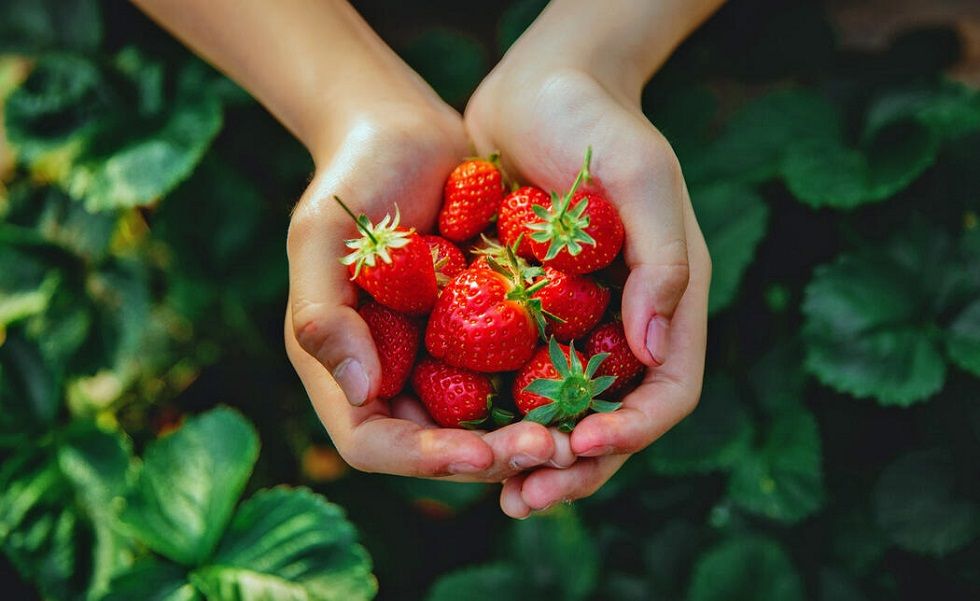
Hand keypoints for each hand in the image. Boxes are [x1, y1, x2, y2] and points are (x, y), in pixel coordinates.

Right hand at [285, 100, 573, 481]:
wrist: (405, 132)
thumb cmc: (353, 177)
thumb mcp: (323, 237)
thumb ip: (322, 314)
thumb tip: (358, 392)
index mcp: (343, 365)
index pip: (373, 442)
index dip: (424, 458)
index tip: (481, 453)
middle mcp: (391, 374)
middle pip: (437, 446)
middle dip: (492, 456)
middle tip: (551, 448)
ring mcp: (437, 356)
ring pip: (481, 422)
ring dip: (525, 434)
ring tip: (575, 431)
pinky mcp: (479, 332)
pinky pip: (511, 376)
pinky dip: (542, 391)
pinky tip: (586, 387)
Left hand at [466, 63, 710, 515]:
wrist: (537, 86)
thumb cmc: (596, 123)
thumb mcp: (643, 178)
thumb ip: (662, 262)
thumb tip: (653, 351)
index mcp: (667, 301)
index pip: (666, 392)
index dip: (632, 431)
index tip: (581, 443)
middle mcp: (624, 323)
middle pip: (612, 419)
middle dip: (576, 465)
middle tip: (526, 498)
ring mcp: (575, 322)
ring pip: (561, 410)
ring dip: (534, 455)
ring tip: (496, 490)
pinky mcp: (526, 312)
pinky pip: (515, 376)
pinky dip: (497, 411)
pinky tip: (459, 433)